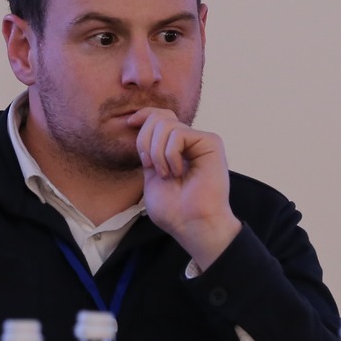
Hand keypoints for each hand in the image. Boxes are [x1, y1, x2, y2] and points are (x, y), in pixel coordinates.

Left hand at [127, 107, 241, 270]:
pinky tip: (177, 172)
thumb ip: (148, 151)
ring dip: (156, 152)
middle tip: (150, 166)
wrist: (192, 225)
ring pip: (166, 125)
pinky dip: (170, 155)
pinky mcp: (211, 143)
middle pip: (159, 117)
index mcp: (177, 148)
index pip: (161, 117)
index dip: (144, 115)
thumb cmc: (174, 210)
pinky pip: (178, 134)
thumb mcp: (151, 175)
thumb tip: (138, 124)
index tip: (129, 123)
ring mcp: (201, 141)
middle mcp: (190, 142)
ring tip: (166, 174)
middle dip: (145, 140)